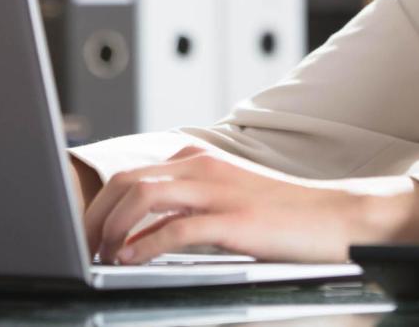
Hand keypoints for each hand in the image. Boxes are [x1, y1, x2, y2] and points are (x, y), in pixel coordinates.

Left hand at [81, 145, 418, 264]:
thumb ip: (184, 205)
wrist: (335, 216)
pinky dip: (143, 245)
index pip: (130, 174)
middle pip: (126, 182)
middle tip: (84, 248)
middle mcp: (202, 166)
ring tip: (101, 256)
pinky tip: (131, 260)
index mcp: (198, 158)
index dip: (99, 204)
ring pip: (142, 197)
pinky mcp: (232, 220)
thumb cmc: (281, 214)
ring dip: (112, 229)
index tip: (85, 233)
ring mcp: (217, 190)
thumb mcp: (225, 199)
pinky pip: (173, 229)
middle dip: (96, 217)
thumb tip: (137, 232)